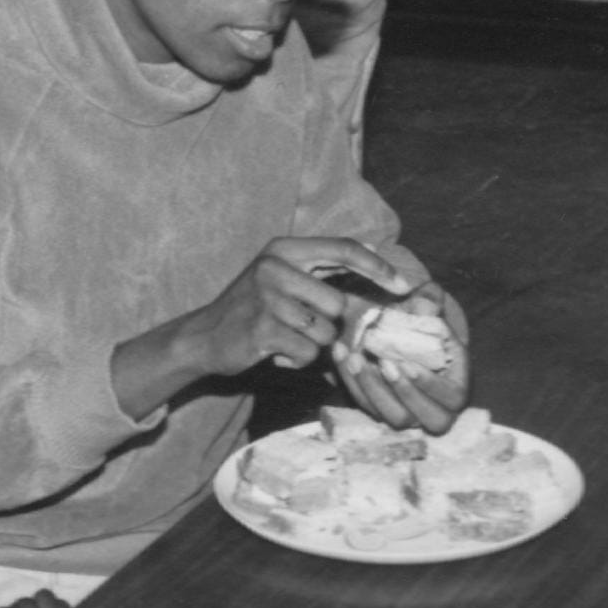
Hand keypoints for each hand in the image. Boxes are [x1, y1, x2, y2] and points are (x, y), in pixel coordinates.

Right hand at [191, 237, 414, 377]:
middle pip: (337, 302)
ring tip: (284, 337)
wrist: (205, 337)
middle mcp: (274, 266)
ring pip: (325, 331)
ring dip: (311, 343)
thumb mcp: (283, 277)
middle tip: (301, 327)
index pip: (343, 249)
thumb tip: (377, 258)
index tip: (402, 285)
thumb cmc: (254, 308)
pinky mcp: (262, 329)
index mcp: (284, 248)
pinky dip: (296, 359)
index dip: (377, 266)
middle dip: (328, 323)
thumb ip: (322, 270)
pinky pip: (307, 352)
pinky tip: (274, 351)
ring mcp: (267, 297)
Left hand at [330, 281, 466, 433]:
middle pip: (426, 417)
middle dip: (402, 391)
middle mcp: (438, 407)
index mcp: (457, 384)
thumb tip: (423, 304)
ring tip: (355, 358)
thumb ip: (430, 300)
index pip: (451, 395)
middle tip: (382, 363)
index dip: (429, 383)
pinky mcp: (382, 410)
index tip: (407, 364)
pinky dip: (351, 380)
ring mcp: (410, 413)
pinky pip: (367, 404)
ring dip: (372, 388)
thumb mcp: (427, 305)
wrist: (396, 329)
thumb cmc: (419, 320)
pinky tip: (340, 352)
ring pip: (394, 416)